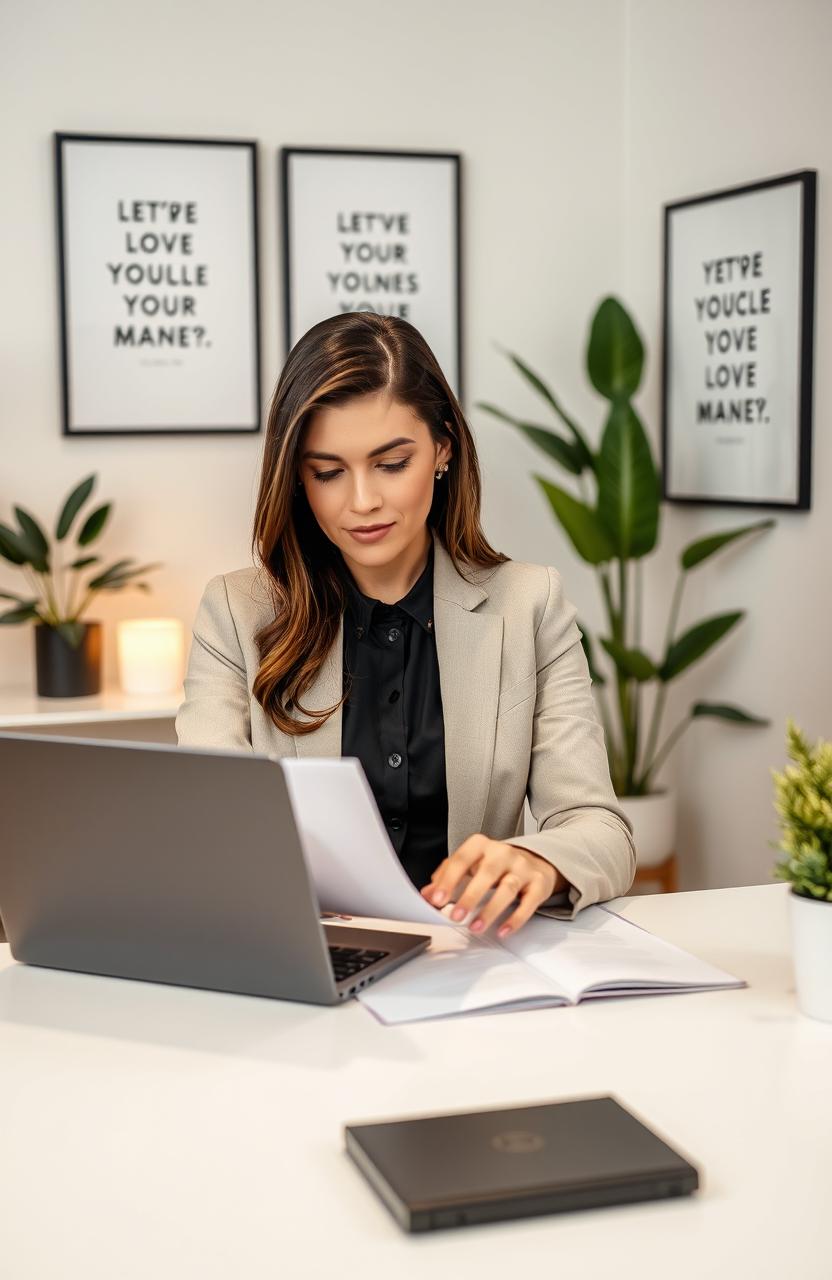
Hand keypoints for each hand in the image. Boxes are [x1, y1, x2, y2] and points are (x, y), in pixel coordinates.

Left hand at [419, 834, 562, 937]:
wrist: (535, 860)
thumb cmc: (495, 865)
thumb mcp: (470, 865)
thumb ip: (447, 877)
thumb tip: (427, 895)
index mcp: (481, 845)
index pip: (462, 859)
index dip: (448, 880)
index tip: (437, 899)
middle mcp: (503, 853)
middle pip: (487, 873)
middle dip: (470, 896)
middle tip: (456, 916)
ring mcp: (523, 867)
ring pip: (508, 888)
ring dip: (490, 910)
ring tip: (475, 928)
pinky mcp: (539, 884)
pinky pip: (529, 902)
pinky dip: (516, 919)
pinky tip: (503, 930)